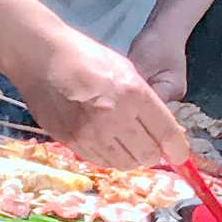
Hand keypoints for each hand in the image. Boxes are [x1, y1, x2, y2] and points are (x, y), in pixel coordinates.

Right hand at [12, 30, 190, 169]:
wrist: (41, 58)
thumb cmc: (86, 58)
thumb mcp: (126, 71)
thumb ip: (146, 101)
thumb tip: (160, 131)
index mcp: (134, 94)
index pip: (167, 134)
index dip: (178, 150)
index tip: (180, 155)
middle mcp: (115, 118)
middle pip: (147, 155)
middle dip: (153, 153)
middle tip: (149, 146)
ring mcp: (91, 133)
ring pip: (124, 163)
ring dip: (130, 157)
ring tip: (125, 143)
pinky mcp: (71, 141)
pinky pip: (100, 160)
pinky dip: (108, 156)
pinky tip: (105, 141)